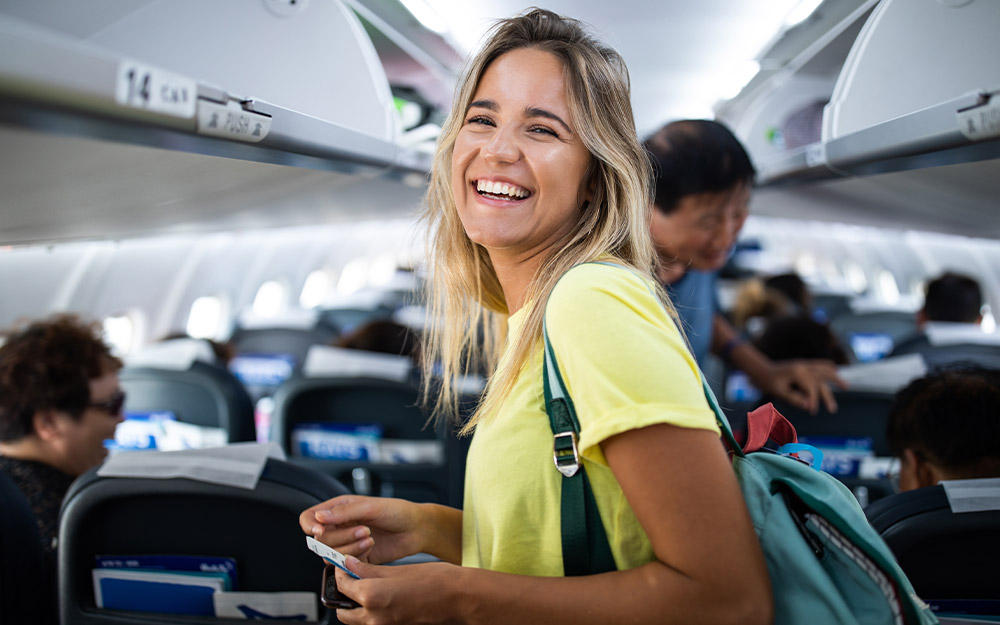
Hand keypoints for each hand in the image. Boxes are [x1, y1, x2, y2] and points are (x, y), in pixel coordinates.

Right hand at [299, 495, 425, 563]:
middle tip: (364, 530)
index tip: (321, 531)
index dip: (310, 526)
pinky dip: (356, 558)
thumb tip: (318, 518)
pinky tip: (371, 548)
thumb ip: (344, 512)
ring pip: (330, 555)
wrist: (416, 529)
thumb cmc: (396, 511)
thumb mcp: (370, 507)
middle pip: (320, 540)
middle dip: (341, 537)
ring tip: (370, 538)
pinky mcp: (356, 559)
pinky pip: (344, 565)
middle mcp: (339, 527)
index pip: (309, 518)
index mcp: (338, 509)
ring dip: (349, 548)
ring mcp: (346, 544)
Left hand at [333, 557, 463, 624]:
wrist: (460, 598)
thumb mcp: (398, 569)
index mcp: (372, 597)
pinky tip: (384, 596)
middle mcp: (374, 618)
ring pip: (357, 620)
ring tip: (369, 586)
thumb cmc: (436, 581)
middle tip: (353, 578)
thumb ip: (369, 570)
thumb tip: (349, 564)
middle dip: (344, 595)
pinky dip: (372, 612)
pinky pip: (373, 622)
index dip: (341, 573)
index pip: (342, 586)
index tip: (345, 565)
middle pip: (344, 612)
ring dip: (357, 605)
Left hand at [762, 359, 846, 413]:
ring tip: (846, 387)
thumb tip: (809, 406)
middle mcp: (803, 366)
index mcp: (796, 373)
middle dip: (827, 394)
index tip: (812, 412)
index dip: (813, 401)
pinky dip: (828, 368)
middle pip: (821, 380)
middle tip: (833, 409)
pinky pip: (820, 365)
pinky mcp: (804, 365)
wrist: (761, 370)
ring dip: (835, 378)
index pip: (811, 388)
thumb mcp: (778, 392)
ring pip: (824, 370)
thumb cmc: (768, 382)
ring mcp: (804, 364)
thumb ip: (794, 399)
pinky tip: (835, 371)